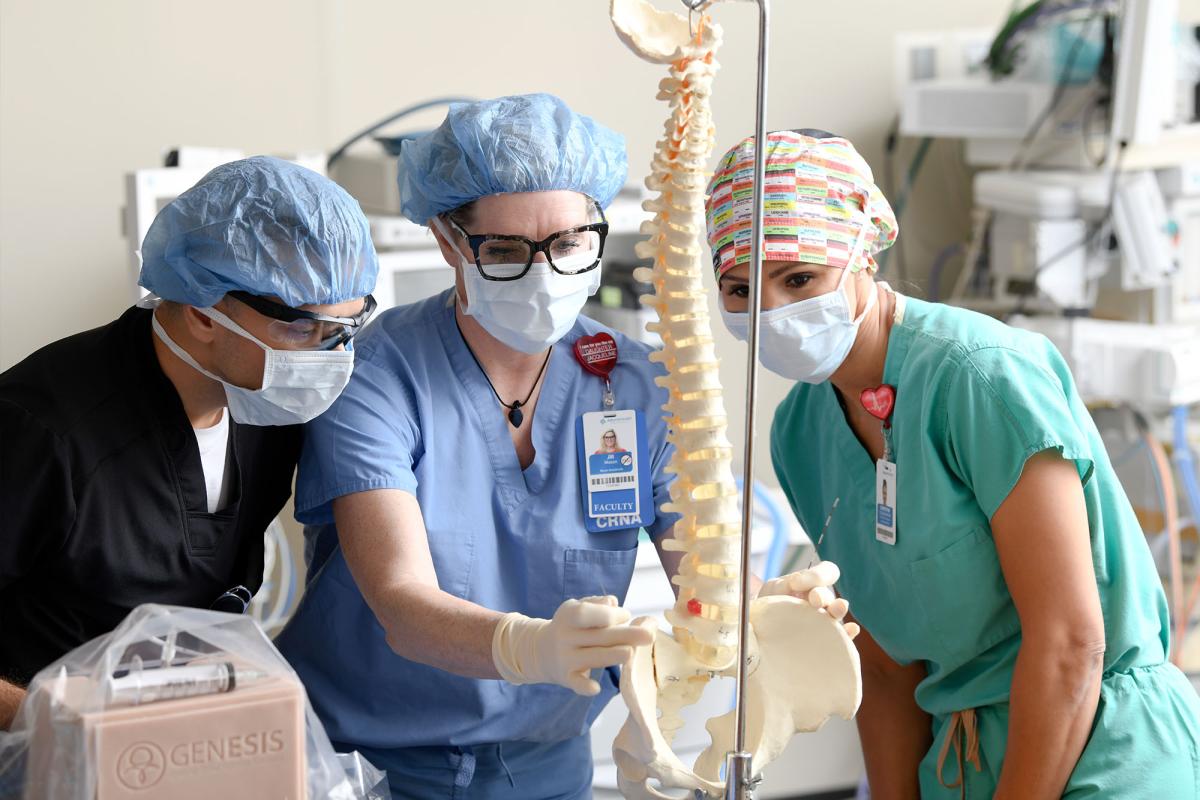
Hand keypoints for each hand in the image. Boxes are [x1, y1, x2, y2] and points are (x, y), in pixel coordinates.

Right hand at [492, 596, 653, 695]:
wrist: (540, 650)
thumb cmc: (571, 626)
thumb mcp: (578, 608)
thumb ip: (596, 605)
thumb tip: (613, 602)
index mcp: (569, 615)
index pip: (589, 613)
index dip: (610, 614)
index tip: (627, 615)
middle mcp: (565, 636)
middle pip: (598, 636)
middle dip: (625, 635)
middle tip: (649, 634)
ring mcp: (565, 658)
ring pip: (592, 657)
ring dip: (611, 656)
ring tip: (630, 653)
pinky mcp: (566, 678)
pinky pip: (576, 683)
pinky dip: (584, 687)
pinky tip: (596, 688)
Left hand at [758, 561, 859, 638]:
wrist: (762, 636)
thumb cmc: (767, 609)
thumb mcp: (773, 590)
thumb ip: (785, 584)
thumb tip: (796, 583)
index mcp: (810, 586)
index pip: (827, 572)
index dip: (818, 575)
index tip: (796, 583)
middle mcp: (821, 602)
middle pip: (828, 594)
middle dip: (821, 595)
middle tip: (814, 600)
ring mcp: (825, 622)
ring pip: (837, 612)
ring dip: (838, 609)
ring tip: (838, 608)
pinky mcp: (828, 641)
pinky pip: (844, 637)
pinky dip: (848, 633)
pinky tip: (851, 629)